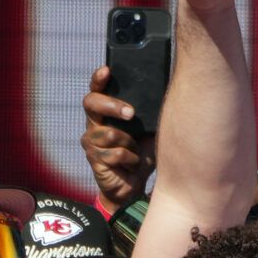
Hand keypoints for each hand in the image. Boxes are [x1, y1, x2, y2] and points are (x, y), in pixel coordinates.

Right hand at [81, 66, 157, 209]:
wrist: (133, 187)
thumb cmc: (140, 155)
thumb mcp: (147, 133)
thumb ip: (148, 117)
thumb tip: (167, 97)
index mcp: (105, 114)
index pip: (96, 91)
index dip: (98, 79)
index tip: (107, 70)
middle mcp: (93, 124)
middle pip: (92, 103)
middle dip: (112, 106)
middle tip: (131, 114)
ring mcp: (91, 141)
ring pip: (111, 133)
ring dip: (131, 145)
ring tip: (134, 154)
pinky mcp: (94, 159)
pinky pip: (116, 153)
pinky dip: (131, 160)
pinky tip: (130, 165)